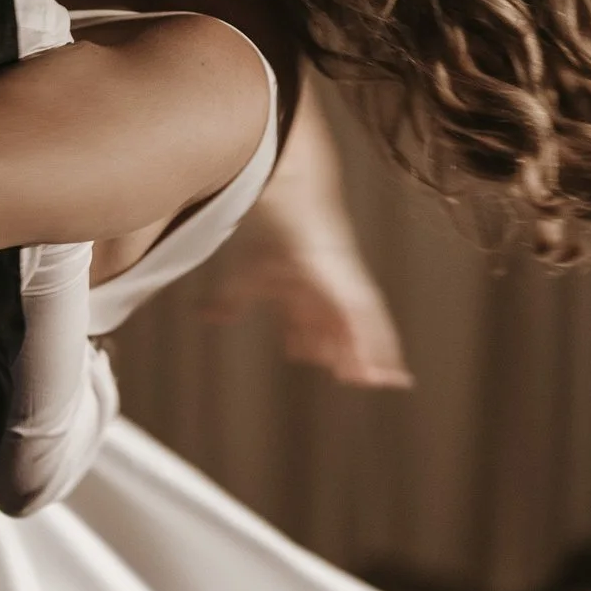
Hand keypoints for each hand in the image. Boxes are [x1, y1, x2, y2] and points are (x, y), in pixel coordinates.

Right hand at [196, 211, 413, 387]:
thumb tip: (203, 317)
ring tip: (376, 381)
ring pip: (361, 331)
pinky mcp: (356, 292)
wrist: (287, 209)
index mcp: (300, 288)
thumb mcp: (244, 280)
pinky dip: (380, 350)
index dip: (306, 338)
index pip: (305, 318)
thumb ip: (227, 302)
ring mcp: (345, 291)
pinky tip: (387, 367)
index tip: (302, 356)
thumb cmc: (270, 236)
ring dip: (369, 357)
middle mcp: (327, 291)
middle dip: (344, 353)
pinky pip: (374, 328)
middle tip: (351, 379)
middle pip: (337, 327)